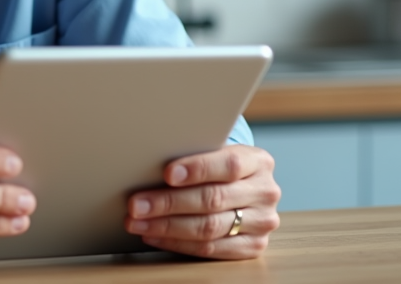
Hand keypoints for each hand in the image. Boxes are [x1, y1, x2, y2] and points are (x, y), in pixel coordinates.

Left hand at [124, 144, 280, 258]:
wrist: (245, 187)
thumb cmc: (218, 165)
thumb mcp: (216, 151)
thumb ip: (194, 153)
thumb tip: (148, 158)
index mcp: (258, 161)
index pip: (229, 165)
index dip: (197, 169)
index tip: (167, 173)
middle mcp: (265, 192)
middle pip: (213, 199)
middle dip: (169, 202)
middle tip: (136, 204)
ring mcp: (262, 222)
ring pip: (209, 227)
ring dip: (166, 226)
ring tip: (137, 221)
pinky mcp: (253, 246)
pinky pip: (210, 249)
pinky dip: (177, 243)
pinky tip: (154, 235)